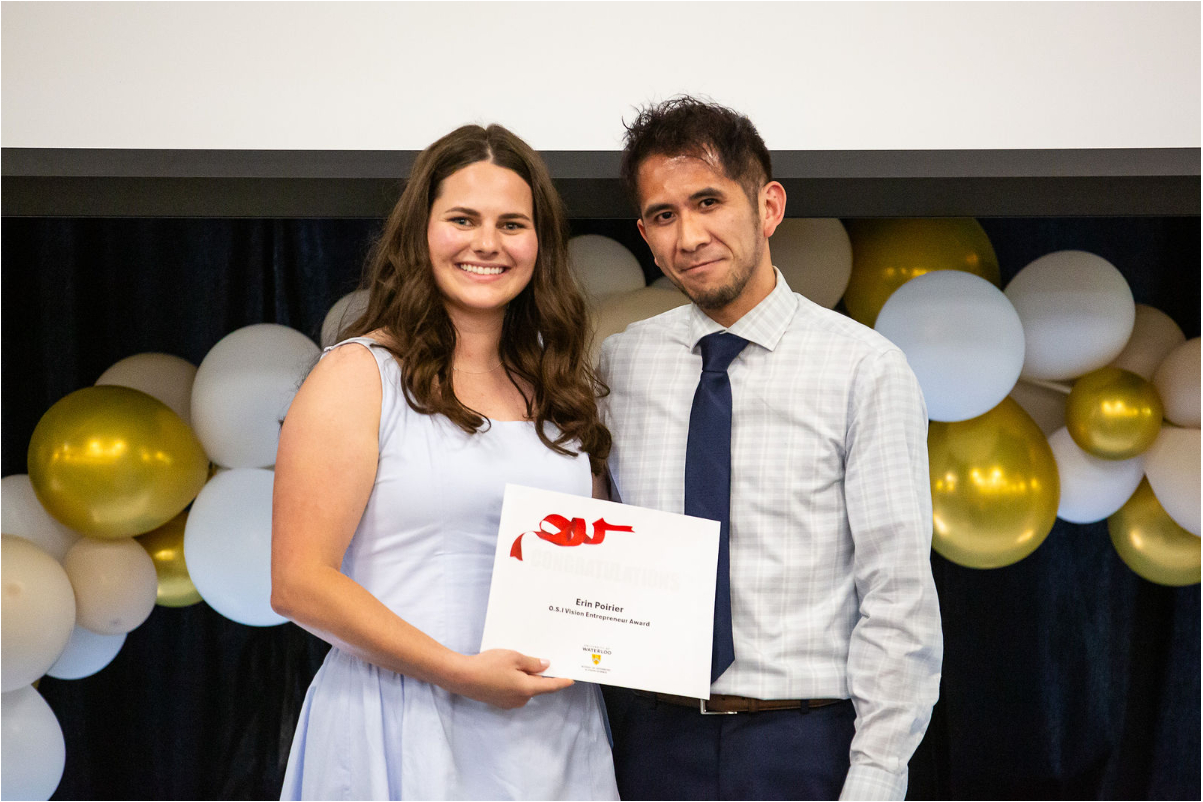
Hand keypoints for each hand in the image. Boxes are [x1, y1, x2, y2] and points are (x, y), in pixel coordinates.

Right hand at [450, 649, 573, 708]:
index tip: (571, 680)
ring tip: (518, 663)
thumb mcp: (514, 658)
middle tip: (542, 662)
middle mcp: (520, 699)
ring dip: (526, 678)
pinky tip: (507, 672)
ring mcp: (509, 702)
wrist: (463, 677)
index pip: (550, 686)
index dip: (561, 682)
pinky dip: (516, 682)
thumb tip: (545, 667)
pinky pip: (514, 691)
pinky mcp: (499, 702)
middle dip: (540, 676)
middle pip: (536, 687)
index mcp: (527, 689)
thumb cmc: (489, 665)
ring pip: (524, 689)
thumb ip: (532, 663)